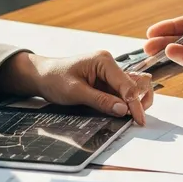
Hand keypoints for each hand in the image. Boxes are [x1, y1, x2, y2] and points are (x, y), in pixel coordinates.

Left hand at [0, 51, 153, 124]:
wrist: (41, 75)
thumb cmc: (54, 79)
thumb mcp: (75, 92)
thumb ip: (100, 100)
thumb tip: (123, 110)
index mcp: (104, 61)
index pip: (127, 84)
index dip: (134, 104)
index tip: (139, 120)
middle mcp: (109, 64)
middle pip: (136, 83)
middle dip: (140, 100)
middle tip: (138, 119)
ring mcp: (109, 73)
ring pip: (132, 88)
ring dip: (136, 101)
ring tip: (133, 117)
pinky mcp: (106, 82)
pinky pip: (122, 92)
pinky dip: (126, 102)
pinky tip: (124, 113)